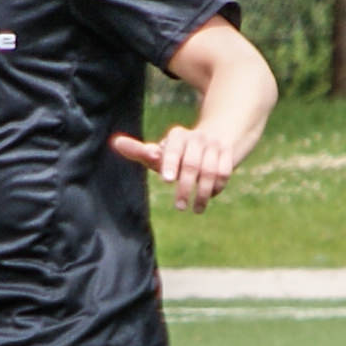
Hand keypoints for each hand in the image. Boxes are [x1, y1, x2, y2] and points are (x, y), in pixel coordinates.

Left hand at [109, 127, 240, 212]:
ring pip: (209, 171)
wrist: (214, 137)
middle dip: (185, 187)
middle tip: (179, 207)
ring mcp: (215, 145)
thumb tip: (116, 142)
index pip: (174, 148)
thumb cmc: (178, 152)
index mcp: (178, 135)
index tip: (166, 180)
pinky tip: (210, 197)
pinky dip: (217, 187)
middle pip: (191, 165)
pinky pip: (223, 174)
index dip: (170, 163)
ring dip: (203, 193)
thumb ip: (140, 151)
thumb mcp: (161, 152)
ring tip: (196, 209)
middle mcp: (197, 137)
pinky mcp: (229, 154)